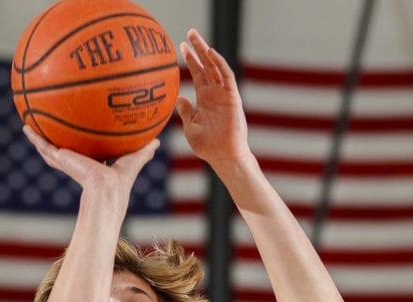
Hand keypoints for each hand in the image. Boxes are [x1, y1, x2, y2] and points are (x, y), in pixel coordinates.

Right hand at [22, 126, 159, 195]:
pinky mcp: (60, 160)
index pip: (83, 153)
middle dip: (56, 138)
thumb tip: (157, 141)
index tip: (76, 134)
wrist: (107, 189)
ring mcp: (66, 162)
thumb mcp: (134, 159)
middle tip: (48, 125)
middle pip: (63, 149)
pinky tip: (26, 127)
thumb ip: (143, 151)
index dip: (80, 145)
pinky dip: (34, 137)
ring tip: (28, 123)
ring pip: (49, 147)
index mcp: (92, 164)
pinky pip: (44, 146)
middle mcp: (77, 163)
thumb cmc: (122, 181)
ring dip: (39, 136)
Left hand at [175, 28, 251, 168]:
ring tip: (195, 37)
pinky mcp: (232, 97)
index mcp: (205, 99)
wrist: (223, 156)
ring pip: (215, 67)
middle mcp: (215, 93)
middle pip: (206, 66)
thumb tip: (179, 98)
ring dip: (206, 51)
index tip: (180, 47)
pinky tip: (211, 53)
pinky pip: (227, 77)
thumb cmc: (207, 146)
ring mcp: (224, 94)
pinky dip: (219, 64)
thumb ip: (186, 112)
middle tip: (189, 33)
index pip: (198, 74)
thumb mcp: (191, 127)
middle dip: (198, 49)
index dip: (190, 60)